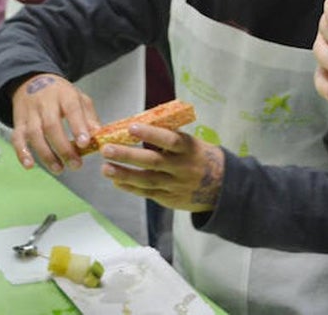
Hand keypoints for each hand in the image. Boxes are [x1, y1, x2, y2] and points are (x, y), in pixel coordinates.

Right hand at [10, 74, 100, 173]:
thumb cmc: (60, 94)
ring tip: (59, 169)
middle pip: (52, 125)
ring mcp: (30, 113)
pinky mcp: (18, 122)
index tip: (85, 143)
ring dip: (46, 154)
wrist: (31, 80)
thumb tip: (98, 135)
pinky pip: (17, 138)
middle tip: (76, 165)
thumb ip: (89, 117)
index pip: (72, 109)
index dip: (78, 127)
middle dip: (63, 148)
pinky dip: (21, 152)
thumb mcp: (79, 98)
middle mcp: (45, 103)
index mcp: (64, 95)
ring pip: (34, 134)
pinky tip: (29, 166)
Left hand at [101, 126, 224, 212]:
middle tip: (107, 149)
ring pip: (147, 180)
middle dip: (128, 155)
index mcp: (189, 148)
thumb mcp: (192, 143)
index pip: (169, 140)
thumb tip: (140, 127)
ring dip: (124, 174)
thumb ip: (170, 138)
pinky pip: (147, 193)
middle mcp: (182, 167)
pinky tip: (116, 181)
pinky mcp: (169, 199)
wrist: (222, 186)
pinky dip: (131, 188)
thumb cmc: (200, 157)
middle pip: (153, 162)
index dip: (150, 134)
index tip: (131, 127)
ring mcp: (175, 185)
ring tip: (105, 168)